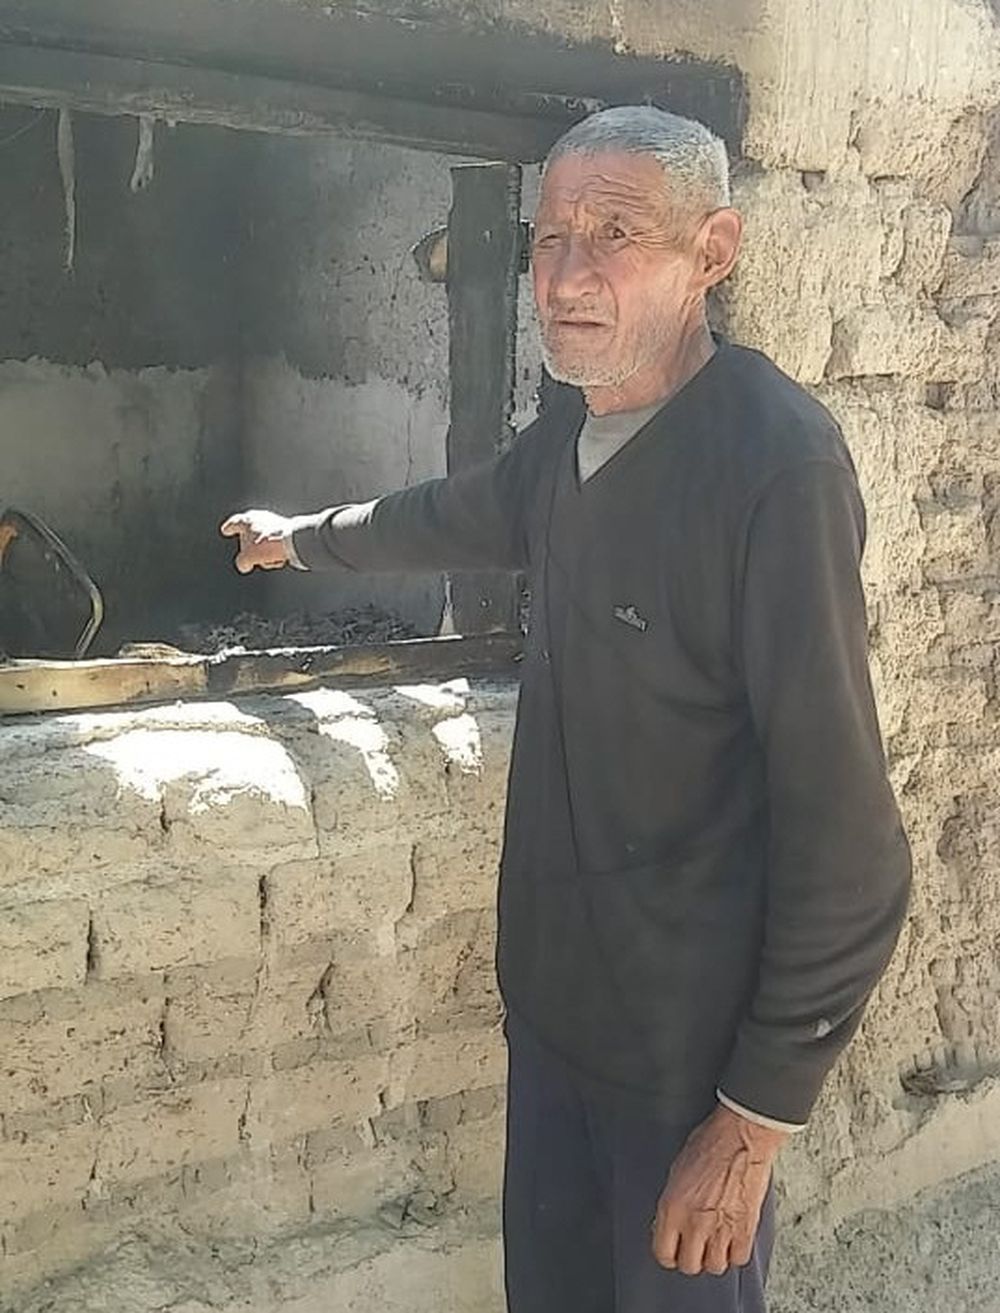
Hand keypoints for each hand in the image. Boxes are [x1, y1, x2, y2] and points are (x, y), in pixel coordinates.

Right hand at [220, 510, 293, 573]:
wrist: (293, 541)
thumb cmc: (268, 544)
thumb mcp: (248, 558)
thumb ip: (242, 562)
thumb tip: (244, 565)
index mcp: (247, 520)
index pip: (234, 523)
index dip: (229, 528)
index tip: (226, 530)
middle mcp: (260, 518)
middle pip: (250, 538)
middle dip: (253, 552)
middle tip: (254, 560)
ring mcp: (274, 523)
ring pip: (264, 544)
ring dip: (266, 556)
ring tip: (272, 560)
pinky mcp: (287, 531)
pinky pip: (276, 545)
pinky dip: (276, 553)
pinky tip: (281, 558)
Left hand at [651, 1104, 785, 1276]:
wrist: (741, 1136)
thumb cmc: (711, 1143)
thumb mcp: (678, 1170)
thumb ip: (674, 1203)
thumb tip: (672, 1222)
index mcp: (672, 1207)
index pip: (663, 1253)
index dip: (669, 1253)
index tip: (674, 1250)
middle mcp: (694, 1223)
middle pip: (689, 1265)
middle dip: (691, 1257)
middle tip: (696, 1246)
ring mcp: (721, 1229)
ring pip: (715, 1267)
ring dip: (715, 1256)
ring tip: (715, 1242)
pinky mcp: (746, 1229)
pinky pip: (739, 1259)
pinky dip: (736, 1252)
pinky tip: (733, 1238)